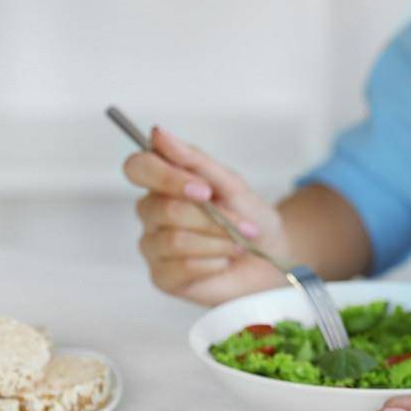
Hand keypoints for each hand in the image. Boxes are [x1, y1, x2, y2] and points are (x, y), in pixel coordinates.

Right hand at [122, 126, 286, 304]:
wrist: (271, 256)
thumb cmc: (248, 216)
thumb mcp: (230, 183)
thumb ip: (194, 160)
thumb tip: (157, 133)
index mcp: (161, 183)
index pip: (138, 168)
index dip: (166, 177)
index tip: (204, 189)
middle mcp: (151, 213)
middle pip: (165, 209)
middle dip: (213, 217)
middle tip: (244, 224)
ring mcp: (153, 246)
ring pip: (175, 240)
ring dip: (218, 240)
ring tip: (238, 243)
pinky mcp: (163, 278)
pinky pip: (182, 267)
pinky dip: (214, 262)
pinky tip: (224, 261)